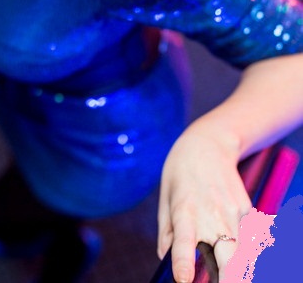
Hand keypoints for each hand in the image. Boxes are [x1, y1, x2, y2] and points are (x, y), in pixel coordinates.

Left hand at [157, 122, 251, 282]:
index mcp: (184, 211)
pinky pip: (248, 236)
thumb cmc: (180, 171)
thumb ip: (166, 232)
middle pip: (228, 257)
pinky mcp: (247, 209)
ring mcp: (233, 212)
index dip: (184, 265)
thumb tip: (165, 259)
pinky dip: (243, 246)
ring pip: (242, 251)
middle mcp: (211, 214)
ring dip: (237, 265)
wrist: (208, 143)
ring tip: (227, 265)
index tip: (183, 281)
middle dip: (228, 278)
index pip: (184, 244)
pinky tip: (234, 241)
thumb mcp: (165, 197)